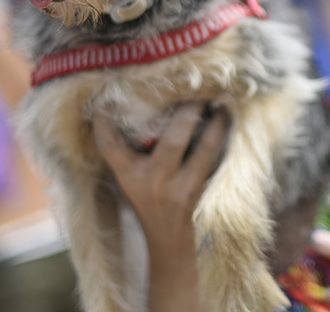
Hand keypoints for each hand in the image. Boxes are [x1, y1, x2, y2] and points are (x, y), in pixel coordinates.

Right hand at [93, 104, 229, 311]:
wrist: (166, 240)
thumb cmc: (147, 198)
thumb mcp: (130, 177)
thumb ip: (128, 148)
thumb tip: (130, 105)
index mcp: (128, 175)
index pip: (111, 145)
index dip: (104, 123)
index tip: (104, 101)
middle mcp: (152, 181)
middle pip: (172, 141)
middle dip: (189, 112)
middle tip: (198, 89)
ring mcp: (179, 189)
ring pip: (203, 151)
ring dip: (216, 125)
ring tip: (221, 104)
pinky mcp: (198, 192)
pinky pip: (213, 160)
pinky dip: (220, 137)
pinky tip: (225, 119)